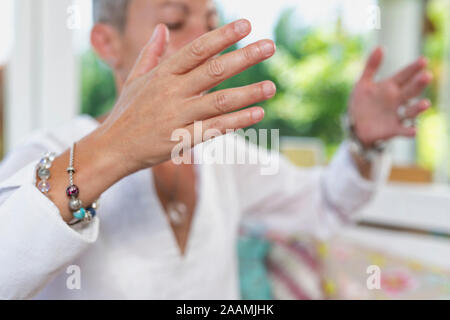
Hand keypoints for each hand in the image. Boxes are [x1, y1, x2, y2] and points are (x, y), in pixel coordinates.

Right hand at [97, 20, 276, 174]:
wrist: (112, 148)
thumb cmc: (126, 112)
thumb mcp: (135, 79)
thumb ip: (151, 53)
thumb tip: (160, 27)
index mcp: (163, 74)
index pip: (197, 49)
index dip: (222, 36)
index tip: (245, 25)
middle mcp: (172, 92)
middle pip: (213, 71)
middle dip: (244, 57)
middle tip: (269, 46)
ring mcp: (177, 116)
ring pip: (219, 102)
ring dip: (248, 93)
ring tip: (272, 87)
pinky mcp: (181, 139)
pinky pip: (214, 129)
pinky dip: (237, 122)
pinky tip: (257, 114)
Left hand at [349, 47, 431, 147]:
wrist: (354, 126)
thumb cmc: (361, 104)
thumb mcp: (363, 85)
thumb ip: (371, 67)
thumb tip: (380, 47)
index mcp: (390, 87)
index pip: (404, 76)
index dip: (413, 69)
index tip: (423, 60)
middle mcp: (397, 100)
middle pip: (410, 91)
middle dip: (419, 84)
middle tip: (426, 76)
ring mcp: (396, 115)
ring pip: (411, 111)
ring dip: (418, 108)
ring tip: (425, 103)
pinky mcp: (393, 130)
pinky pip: (403, 130)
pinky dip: (409, 130)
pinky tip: (414, 130)